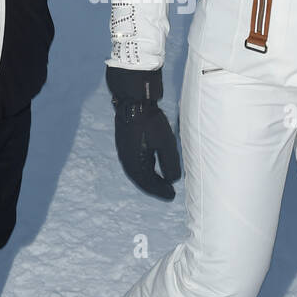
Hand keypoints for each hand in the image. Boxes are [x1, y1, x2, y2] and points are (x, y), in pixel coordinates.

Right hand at [106, 67, 180, 200]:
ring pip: (138, 171)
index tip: (172, 196)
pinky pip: (135, 162)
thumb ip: (170, 164)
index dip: (161, 192)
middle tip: (169, 192)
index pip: (148, 184)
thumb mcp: (165, 143)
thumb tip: (172, 180)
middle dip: (155, 187)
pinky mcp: (125, 142)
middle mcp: (126, 159)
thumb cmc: (150, 122)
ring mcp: (124, 150)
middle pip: (142, 180)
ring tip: (162, 181)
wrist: (133, 100)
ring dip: (150, 178)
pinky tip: (152, 164)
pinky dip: (145, 168)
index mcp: (134, 163)